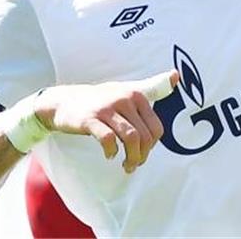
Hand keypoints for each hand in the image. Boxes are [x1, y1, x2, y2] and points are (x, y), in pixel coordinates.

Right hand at [34, 70, 177, 173]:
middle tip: (133, 164)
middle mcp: (123, 98)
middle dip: (142, 156)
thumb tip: (176, 74)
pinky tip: (109, 155)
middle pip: (144, 136)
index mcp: (135, 94)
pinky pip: (108, 140)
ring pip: (131, 138)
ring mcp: (106, 108)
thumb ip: (152, 86)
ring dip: (131, 158)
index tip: (143, 152)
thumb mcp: (126, 90)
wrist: (64, 101)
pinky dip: (111, 152)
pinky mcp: (90, 119)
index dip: (152, 146)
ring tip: (126, 166)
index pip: (156, 128)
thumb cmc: (100, 100)